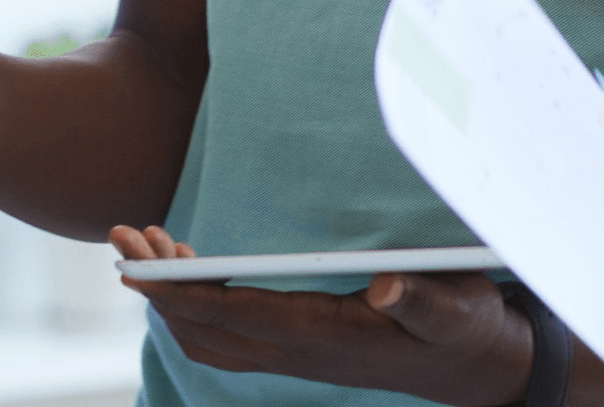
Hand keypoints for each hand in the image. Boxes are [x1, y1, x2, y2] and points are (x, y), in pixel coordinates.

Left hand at [110, 225, 530, 406]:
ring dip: (170, 295)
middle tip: (122, 237)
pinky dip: (196, 302)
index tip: (134, 267)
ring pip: (209, 334)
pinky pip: (229, 333)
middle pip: (202, 327)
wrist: (481, 366)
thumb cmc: (465, 325)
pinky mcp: (300, 345)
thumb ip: (419, 298)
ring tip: (143, 244)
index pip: (229, 316)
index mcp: (323, 336)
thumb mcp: (454, 306)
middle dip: (156, 287)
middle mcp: (298, 351)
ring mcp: (296, 353)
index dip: (176, 292)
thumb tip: (384, 288)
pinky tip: (188, 266)